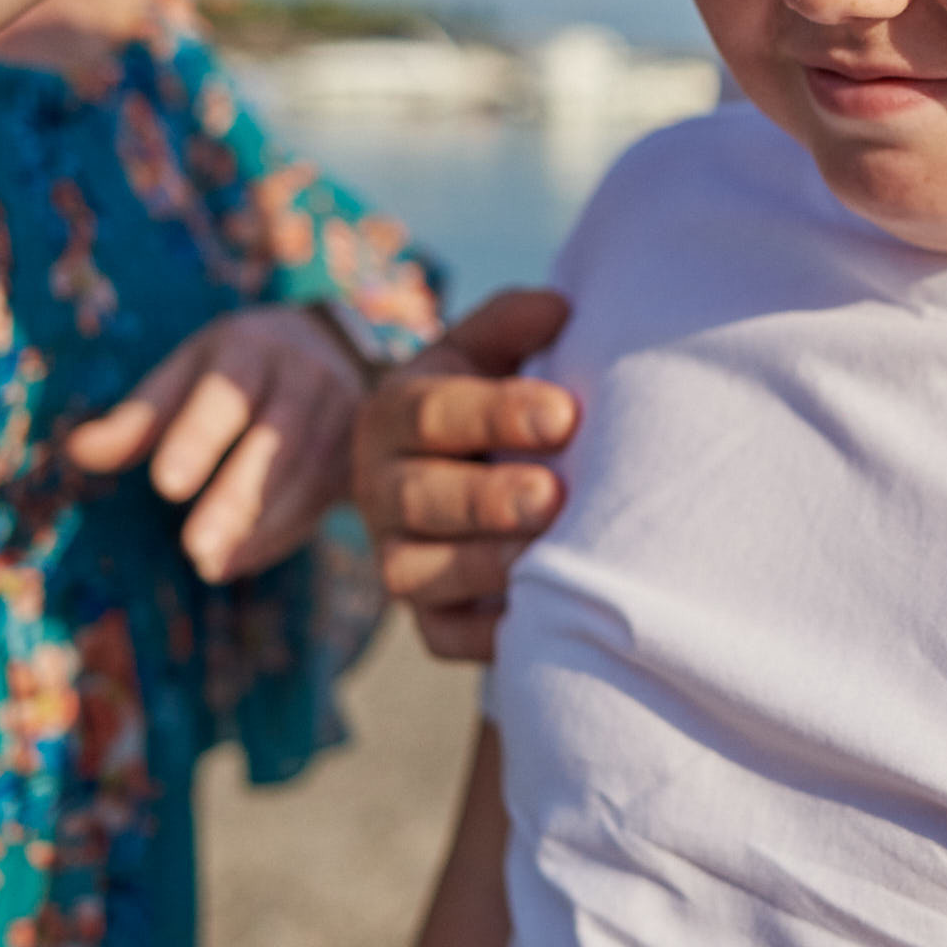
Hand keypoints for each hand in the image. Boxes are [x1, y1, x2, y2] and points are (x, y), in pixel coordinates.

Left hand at [67, 304, 366, 582]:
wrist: (333, 348)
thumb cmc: (238, 369)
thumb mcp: (188, 373)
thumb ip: (140, 417)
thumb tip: (77, 452)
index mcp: (253, 348)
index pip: (227, 393)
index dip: (198, 437)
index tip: (165, 485)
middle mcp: (307, 377)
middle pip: (277, 440)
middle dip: (238, 497)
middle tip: (194, 549)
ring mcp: (343, 415)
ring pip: (309, 475)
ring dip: (262, 526)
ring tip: (213, 566)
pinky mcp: (360, 452)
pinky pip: (329, 496)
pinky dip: (287, 532)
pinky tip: (245, 559)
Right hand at [353, 289, 577, 660]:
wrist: (459, 464)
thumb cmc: (489, 398)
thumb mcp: (489, 349)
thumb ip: (515, 323)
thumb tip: (561, 309)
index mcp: (395, 412)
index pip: (432, 412)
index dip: (497, 414)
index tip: (565, 415)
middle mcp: (380, 486)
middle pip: (418, 498)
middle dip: (487, 499)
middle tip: (553, 495)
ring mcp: (395, 555)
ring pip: (417, 573)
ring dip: (484, 567)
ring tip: (546, 556)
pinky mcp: (425, 615)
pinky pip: (443, 637)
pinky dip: (486, 637)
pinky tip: (537, 618)